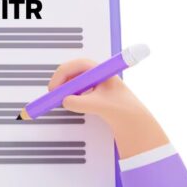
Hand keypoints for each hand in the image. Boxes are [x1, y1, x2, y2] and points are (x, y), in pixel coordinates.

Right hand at [49, 59, 168, 158]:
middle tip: (53, 94)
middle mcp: (98, 75)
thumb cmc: (123, 109)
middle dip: (61, 81)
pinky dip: (69, 94)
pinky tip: (68, 101)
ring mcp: (95, 83)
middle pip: (73, 71)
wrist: (133, 121)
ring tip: (58, 98)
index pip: (78, 65)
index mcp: (102, 71)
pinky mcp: (93, 93)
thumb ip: (81, 103)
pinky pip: (76, 89)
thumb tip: (65, 101)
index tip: (55, 87)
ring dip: (64, 88)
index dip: (63, 74)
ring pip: (73, 80)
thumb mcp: (99, 106)